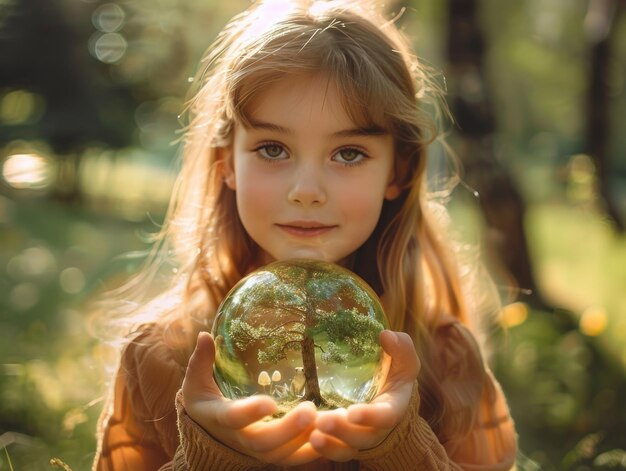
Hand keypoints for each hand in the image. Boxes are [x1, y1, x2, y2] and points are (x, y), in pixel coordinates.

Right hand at [182, 332, 320, 465]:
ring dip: (307, 438)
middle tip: (311, 409)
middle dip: (288, 429)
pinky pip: (294, 459)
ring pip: (283, 454)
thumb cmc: (206, 400)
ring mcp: (258, 450)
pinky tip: (334, 431)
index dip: (251, 413)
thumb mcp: (197, 380)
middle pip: (264, 442)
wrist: (209, 433)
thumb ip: (201, 360)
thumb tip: (204, 335)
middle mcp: (240, 439)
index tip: (269, 402)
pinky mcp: (273, 455)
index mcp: (221, 418)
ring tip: (332, 417)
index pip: (234, 418)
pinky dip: (314, 449)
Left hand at [309, 330, 419, 461]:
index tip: (353, 412)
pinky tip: (304, 438)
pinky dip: (320, 448)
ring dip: (329, 445)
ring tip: (312, 435)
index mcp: (391, 408)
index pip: (384, 417)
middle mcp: (375, 428)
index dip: (370, 417)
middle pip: (361, 438)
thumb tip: (386, 335)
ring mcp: (357, 438)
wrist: (388, 396)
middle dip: (342, 432)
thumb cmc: (395, 375)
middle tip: (322, 421)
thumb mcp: (403, 360)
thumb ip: (401, 348)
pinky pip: (332, 451)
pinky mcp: (341, 440)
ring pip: (345, 449)